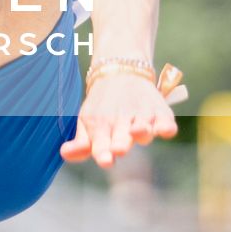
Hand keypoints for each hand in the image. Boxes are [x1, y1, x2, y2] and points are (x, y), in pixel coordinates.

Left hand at [60, 71, 178, 167]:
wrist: (120, 71)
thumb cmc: (102, 106)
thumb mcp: (87, 121)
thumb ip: (80, 143)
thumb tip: (64, 154)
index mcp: (101, 126)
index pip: (101, 144)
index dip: (103, 152)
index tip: (105, 160)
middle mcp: (121, 122)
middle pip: (122, 136)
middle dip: (120, 143)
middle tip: (118, 149)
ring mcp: (142, 117)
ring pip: (144, 127)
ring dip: (141, 131)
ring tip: (138, 131)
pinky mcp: (160, 112)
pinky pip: (166, 121)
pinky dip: (167, 125)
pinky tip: (166, 129)